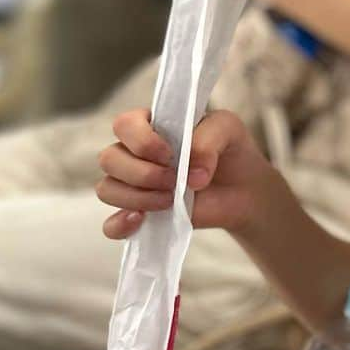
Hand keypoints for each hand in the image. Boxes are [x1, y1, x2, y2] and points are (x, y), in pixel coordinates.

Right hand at [97, 107, 273, 238]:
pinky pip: (110, 225)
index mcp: (150, 125)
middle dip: (143, 174)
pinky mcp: (139, 214)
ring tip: (171, 200)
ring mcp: (133, 185)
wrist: (242, 188)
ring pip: (107, 189)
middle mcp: (134, 153)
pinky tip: (141, 220)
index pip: (124, 125)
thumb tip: (191, 174)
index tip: (170, 154)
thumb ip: (208, 140)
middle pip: (110, 159)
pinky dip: (120, 225)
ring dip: (137, 197)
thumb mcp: (228, 129)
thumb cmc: (228, 150)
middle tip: (175, 181)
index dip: (142, 141)